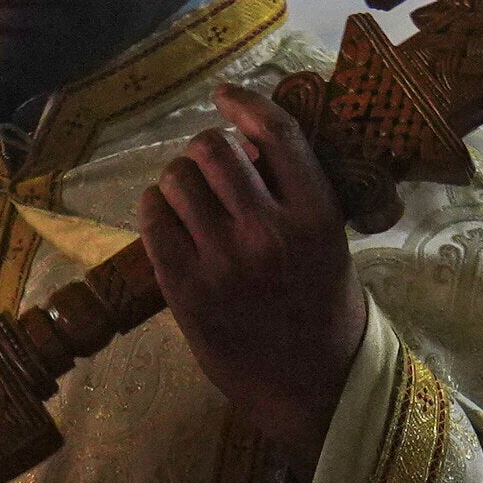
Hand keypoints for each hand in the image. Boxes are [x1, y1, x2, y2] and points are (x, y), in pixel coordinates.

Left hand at [134, 91, 367, 454]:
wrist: (311, 386)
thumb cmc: (323, 308)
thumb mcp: (329, 242)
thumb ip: (294, 194)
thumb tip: (245, 142)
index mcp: (316, 214)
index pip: (277, 133)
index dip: (244, 103)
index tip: (225, 96)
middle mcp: (269, 231)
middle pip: (215, 149)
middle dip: (206, 148)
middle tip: (208, 167)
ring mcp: (224, 262)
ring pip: (178, 179)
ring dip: (178, 179)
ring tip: (189, 199)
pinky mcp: (186, 291)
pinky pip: (153, 220)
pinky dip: (155, 208)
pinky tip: (166, 217)